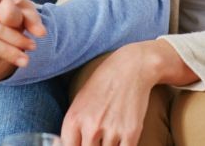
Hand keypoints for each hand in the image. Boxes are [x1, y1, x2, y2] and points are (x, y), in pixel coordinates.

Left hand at [62, 40, 185, 145]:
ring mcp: (111, 130)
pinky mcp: (131, 132)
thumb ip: (73, 129)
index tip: (84, 142)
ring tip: (111, 133)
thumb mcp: (79, 103)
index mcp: (73, 120)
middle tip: (99, 137)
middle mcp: (90, 127)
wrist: (129, 68)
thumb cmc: (102, 85)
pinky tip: (122, 139)